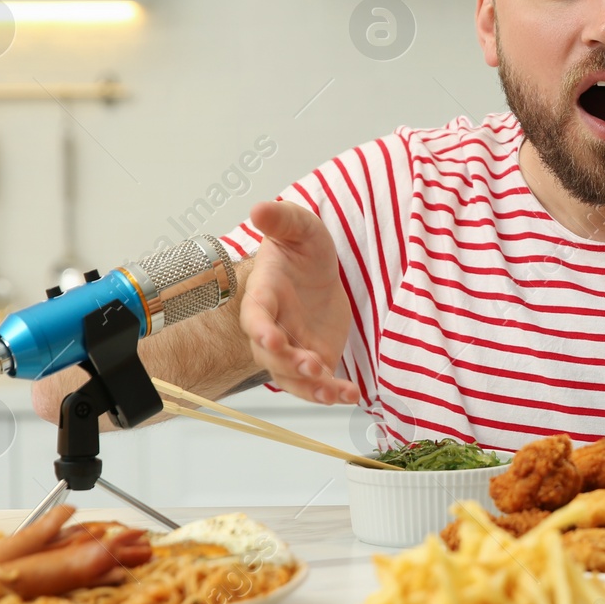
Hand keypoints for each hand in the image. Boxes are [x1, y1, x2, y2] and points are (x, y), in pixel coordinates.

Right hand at [238, 200, 358, 404]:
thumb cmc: (301, 250)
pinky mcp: (314, 360)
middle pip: (270, 356)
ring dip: (310, 387)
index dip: (259, 329)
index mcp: (263, 296)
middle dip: (288, 363)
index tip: (270, 338)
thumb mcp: (300, 227)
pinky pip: (317, 384)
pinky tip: (351, 395)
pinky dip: (332, 393)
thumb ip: (282, 219)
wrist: (318, 272)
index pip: (254, 316)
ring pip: (291, 378)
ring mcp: (291, 348)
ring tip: (333, 392)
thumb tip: (260, 208)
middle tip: (312, 365)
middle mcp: (272, 328)